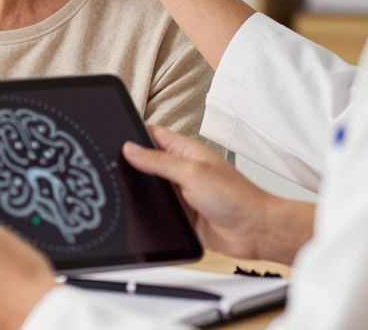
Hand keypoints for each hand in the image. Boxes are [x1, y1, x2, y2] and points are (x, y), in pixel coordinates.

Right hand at [123, 126, 312, 263]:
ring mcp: (181, 193)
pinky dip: (150, 212)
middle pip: (147, 163)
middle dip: (131, 165)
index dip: (133, 135)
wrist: (256, 232)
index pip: (153, 135)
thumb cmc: (237, 197)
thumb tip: (130, 149)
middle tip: (111, 167)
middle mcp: (182, 170)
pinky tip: (141, 214)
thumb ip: (159, 161)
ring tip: (124, 191)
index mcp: (186, 152)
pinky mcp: (182, 215)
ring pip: (150, 188)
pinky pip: (158, 211)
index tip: (112, 137)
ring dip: (141, 191)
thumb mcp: (192, 173)